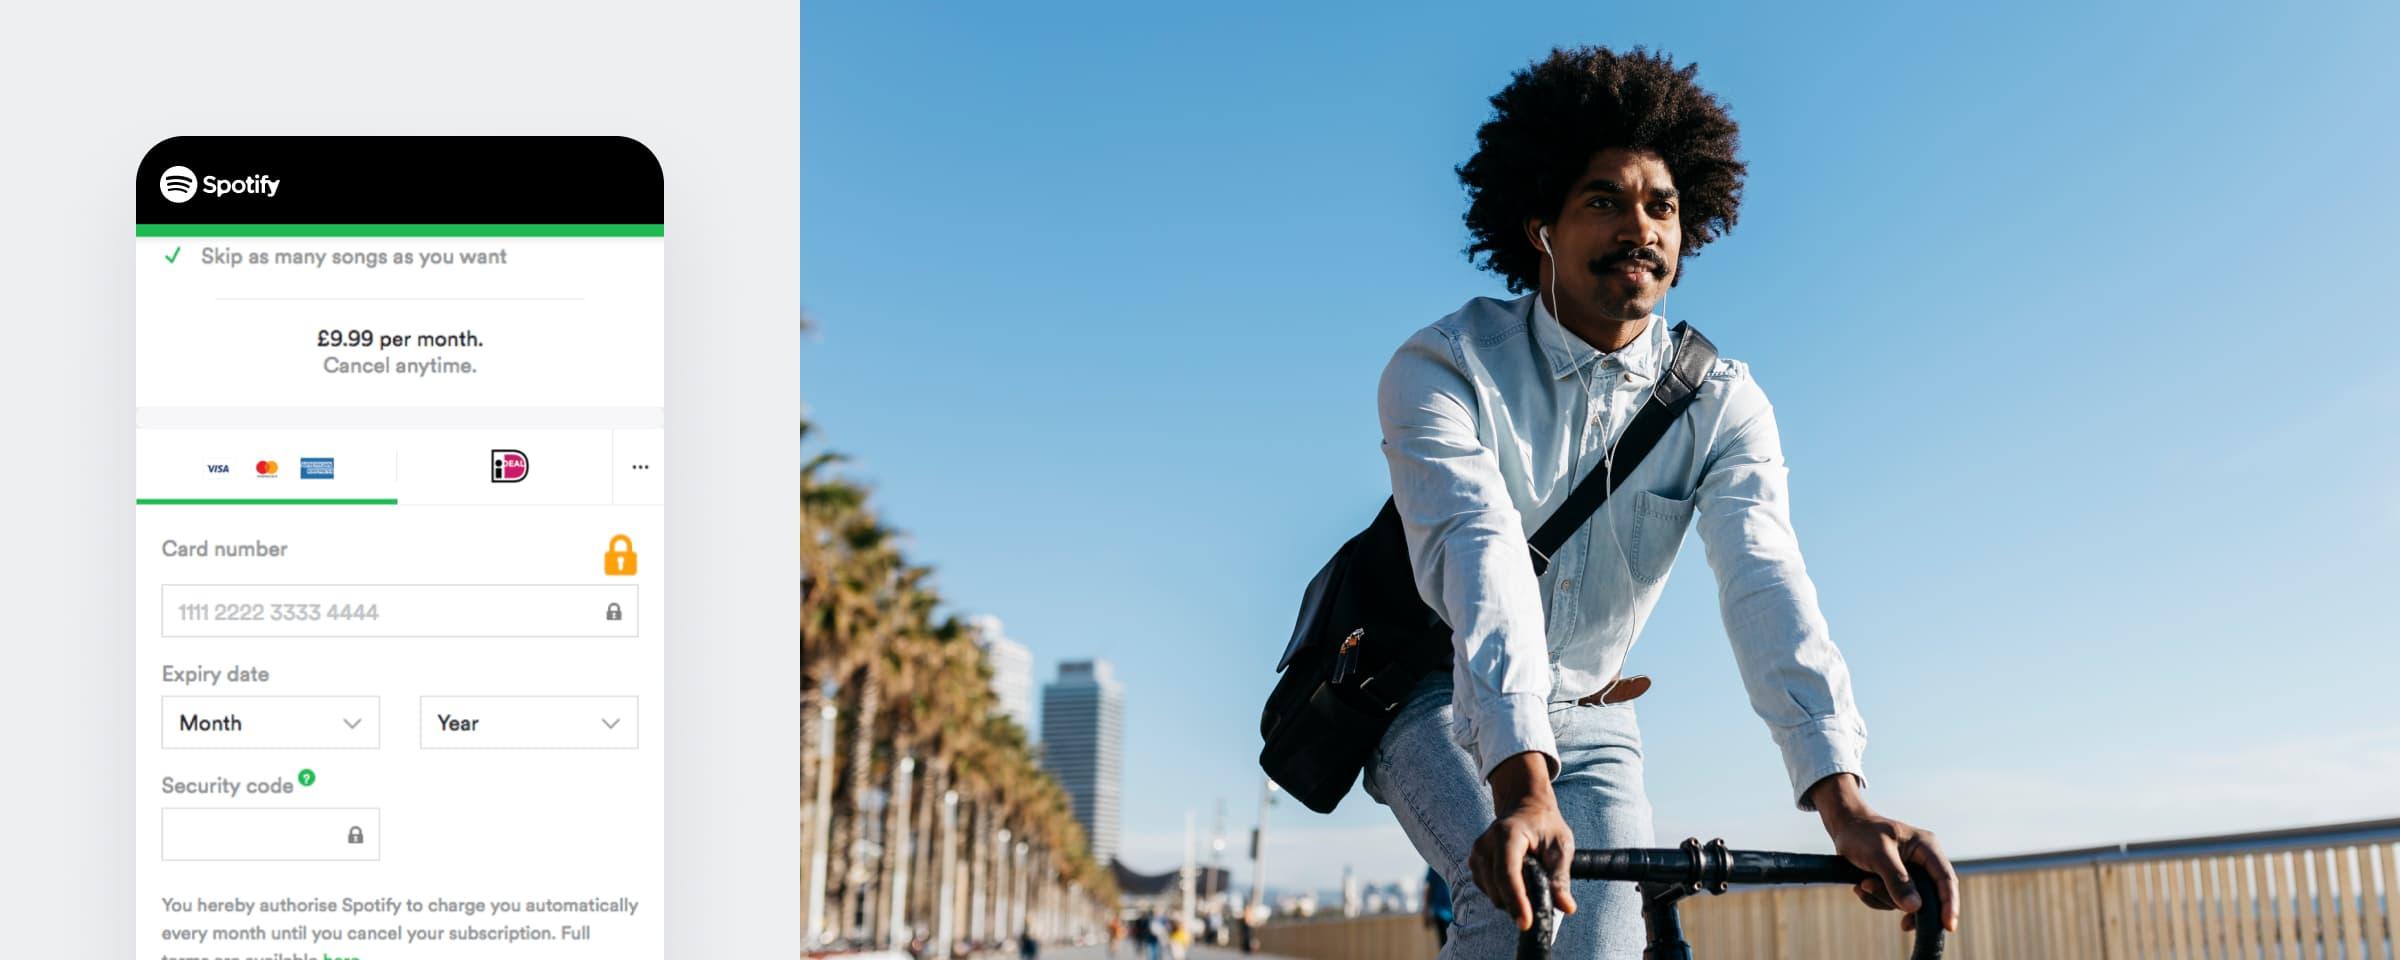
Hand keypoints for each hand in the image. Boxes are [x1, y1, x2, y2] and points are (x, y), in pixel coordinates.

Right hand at [1471, 751, 1575, 930]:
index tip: (1526, 923)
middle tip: (1544, 895)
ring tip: (1532, 879)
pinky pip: (1489, 892)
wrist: (1525, 807)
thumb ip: (1561, 877)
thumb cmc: (1545, 825)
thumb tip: (1566, 907)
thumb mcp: (1561, 846)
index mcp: (1506, 834)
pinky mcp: (1474, 865)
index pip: (1507, 873)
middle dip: (1521, 903)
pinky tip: (1520, 880)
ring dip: (1513, 899)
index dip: (1516, 901)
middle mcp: (1485, 844)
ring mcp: (1476, 855)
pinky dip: (1506, 894)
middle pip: (1498, 889)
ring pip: (1493, 895)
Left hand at [1808, 774, 1958, 932]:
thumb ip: (1896, 880)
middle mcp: (1924, 861)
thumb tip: (1915, 907)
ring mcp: (1912, 873)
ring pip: (1907, 902)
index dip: (1949, 904)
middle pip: (1927, 895)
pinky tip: (1860, 887)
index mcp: (1927, 847)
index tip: (1948, 926)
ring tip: (1863, 883)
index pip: (1946, 879)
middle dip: (1902, 901)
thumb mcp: (1878, 855)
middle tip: (1885, 905)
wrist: (1843, 828)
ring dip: (1883, 898)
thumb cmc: (1861, 834)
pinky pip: (1893, 902)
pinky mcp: (1898, 883)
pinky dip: (1876, 899)